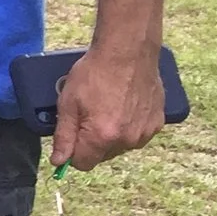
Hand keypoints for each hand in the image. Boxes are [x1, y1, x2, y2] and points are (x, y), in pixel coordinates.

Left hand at [51, 45, 167, 170]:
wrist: (128, 52)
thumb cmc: (94, 73)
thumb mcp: (68, 103)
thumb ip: (63, 136)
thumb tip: (58, 162)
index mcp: (102, 137)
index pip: (83, 164)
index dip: (72, 152)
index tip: (70, 137)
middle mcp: (127, 140)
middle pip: (102, 155)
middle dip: (91, 142)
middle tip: (87, 115)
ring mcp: (145, 132)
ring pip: (121, 146)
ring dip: (111, 135)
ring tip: (106, 107)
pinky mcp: (157, 123)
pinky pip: (137, 134)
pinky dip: (128, 126)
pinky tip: (123, 105)